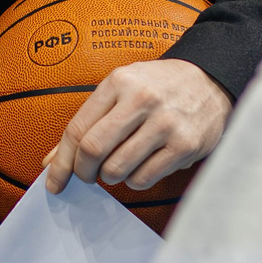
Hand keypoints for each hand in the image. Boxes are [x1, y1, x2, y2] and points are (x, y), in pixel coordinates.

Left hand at [43, 58, 229, 193]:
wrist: (210, 80)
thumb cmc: (158, 87)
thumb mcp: (120, 89)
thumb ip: (88, 122)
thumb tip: (51, 162)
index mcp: (119, 83)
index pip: (78, 129)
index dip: (61, 162)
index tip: (54, 182)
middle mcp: (141, 100)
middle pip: (93, 150)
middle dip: (84, 172)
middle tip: (88, 176)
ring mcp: (165, 123)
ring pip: (117, 170)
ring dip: (111, 176)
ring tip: (120, 165)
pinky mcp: (185, 145)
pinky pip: (144, 178)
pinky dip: (135, 180)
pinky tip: (142, 166)